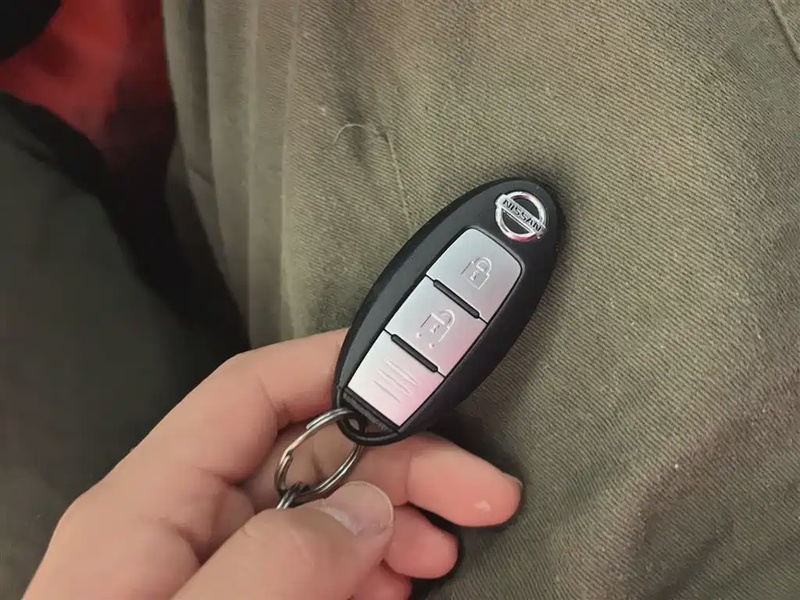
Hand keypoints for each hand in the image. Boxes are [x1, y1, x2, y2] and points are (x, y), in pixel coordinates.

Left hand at [24, 329, 520, 599]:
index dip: (336, 368)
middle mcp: (187, 523)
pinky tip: (399, 588)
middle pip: (308, 452)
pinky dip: (369, 569)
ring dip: (395, 519)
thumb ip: (276, 565)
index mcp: (152, 504)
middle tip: (481, 495)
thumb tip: (371, 511)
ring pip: (323, 510)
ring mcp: (220, 570)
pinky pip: (318, 567)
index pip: (250, 393)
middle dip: (400, 463)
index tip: (425, 381)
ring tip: (442, 555)